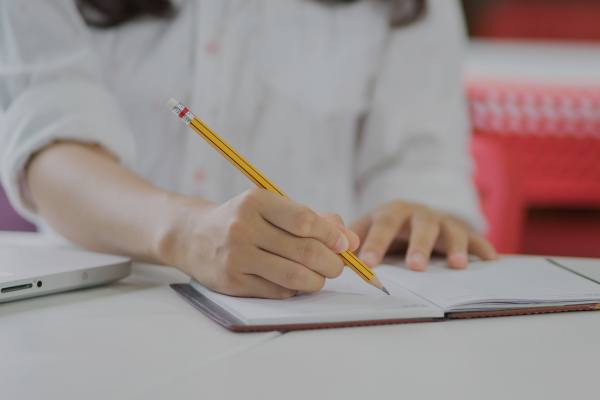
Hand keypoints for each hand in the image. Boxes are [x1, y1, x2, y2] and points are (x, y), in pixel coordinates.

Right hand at [160, 188, 356, 298]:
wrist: (192, 236)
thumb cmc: (243, 219)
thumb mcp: (271, 208)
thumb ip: (313, 219)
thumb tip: (350, 240)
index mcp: (255, 201)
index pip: (304, 220)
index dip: (332, 235)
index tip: (345, 245)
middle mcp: (243, 227)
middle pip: (304, 251)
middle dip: (331, 263)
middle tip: (337, 266)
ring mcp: (236, 256)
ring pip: (294, 276)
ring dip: (318, 280)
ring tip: (321, 277)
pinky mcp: (232, 282)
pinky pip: (278, 291)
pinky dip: (295, 290)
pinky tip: (296, 283)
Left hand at [351, 200, 496, 270]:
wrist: (412, 214)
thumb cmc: (385, 227)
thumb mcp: (365, 227)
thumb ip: (350, 236)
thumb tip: (331, 246)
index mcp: (393, 211)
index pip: (383, 224)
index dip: (376, 242)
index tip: (368, 263)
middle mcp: (419, 213)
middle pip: (421, 226)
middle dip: (418, 246)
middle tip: (414, 267)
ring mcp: (443, 221)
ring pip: (451, 231)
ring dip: (455, 247)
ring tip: (457, 266)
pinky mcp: (462, 230)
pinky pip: (475, 238)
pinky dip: (483, 248)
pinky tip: (491, 259)